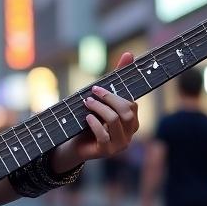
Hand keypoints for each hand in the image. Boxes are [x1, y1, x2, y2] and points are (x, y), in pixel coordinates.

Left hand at [51, 53, 139, 168]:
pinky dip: (94, 124)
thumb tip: (130, 53)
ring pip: (115, 121)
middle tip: (91, 93)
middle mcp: (129, 134)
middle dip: (108, 99)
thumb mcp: (102, 100)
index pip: (132, 104)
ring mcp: (120, 144)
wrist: (74, 144)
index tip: (96, 87)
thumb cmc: (90, 119)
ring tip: (87, 103)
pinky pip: (104, 135)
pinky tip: (86, 118)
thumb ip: (116, 80)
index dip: (115, 94)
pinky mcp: (107, 151)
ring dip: (99, 108)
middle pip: (127, 111)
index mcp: (131, 121)